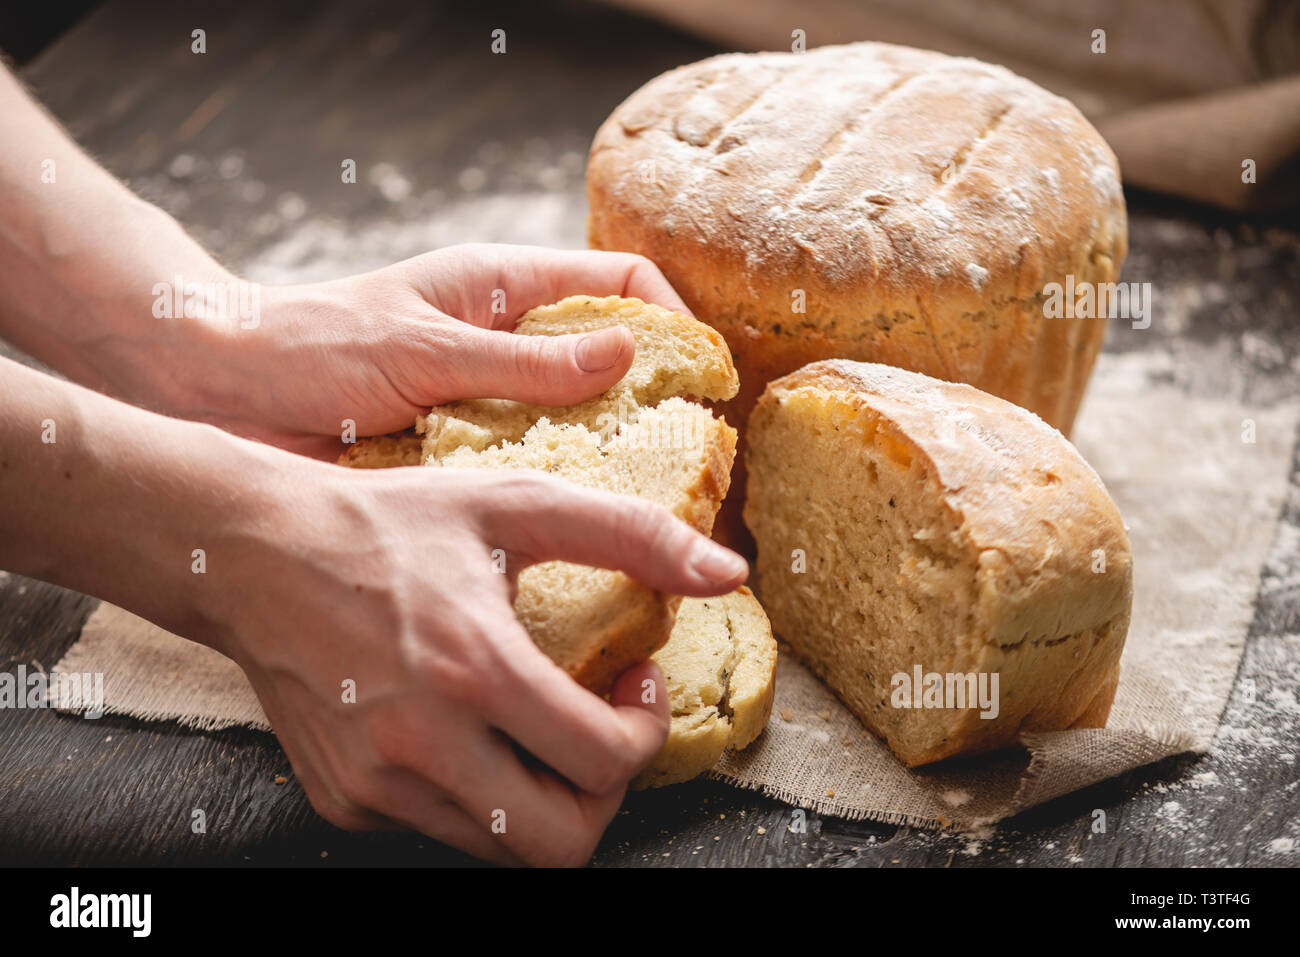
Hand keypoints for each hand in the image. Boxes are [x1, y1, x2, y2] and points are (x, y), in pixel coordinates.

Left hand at [191, 244, 692, 456]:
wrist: (227, 398)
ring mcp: (490, 402)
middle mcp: (509, 344)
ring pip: (578, 424)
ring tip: (652, 503)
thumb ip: (523, 359)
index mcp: (504, 288)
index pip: (619, 284)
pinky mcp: (465, 454)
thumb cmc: (314, 349)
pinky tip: (581, 531)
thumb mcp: (424, 349)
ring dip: (609, 456)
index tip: (707, 374)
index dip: (672, 319)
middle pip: (612, 361)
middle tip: (696, 456)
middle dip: (656, 399)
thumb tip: (627, 355)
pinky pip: (529, 471)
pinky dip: (557, 494)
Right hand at [212, 458, 747, 865]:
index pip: (603, 764)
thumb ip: (631, 534)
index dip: (646, 733)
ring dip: (546, 798)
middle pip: (563, 845)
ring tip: (540, 724)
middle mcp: (420, 744)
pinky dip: (480, 795)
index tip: (636, 685)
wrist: (252, 552)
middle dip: (607, 794)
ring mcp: (376, 785)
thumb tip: (729, 573)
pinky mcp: (346, 801)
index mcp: (472, 668)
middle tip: (602, 731)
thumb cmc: (387, 522)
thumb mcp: (514, 503)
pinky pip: (445, 829)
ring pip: (505, 851)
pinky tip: (470, 729)